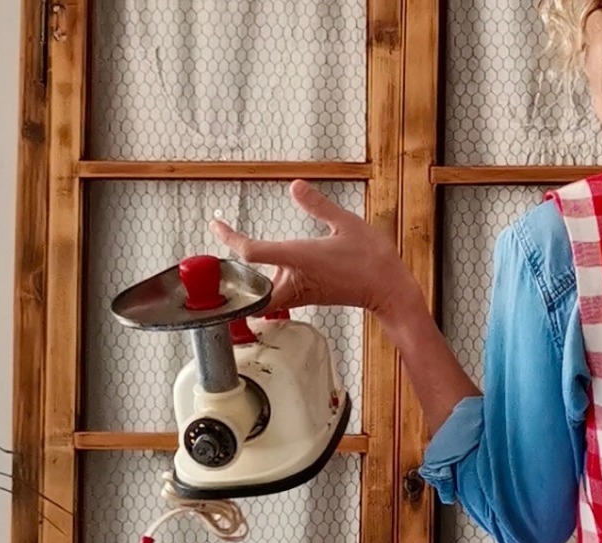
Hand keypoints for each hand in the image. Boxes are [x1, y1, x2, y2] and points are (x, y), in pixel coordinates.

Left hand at [211, 180, 423, 329]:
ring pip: (263, 295)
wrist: (390, 292)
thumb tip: (295, 186)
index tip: (216, 225)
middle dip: (232, 281)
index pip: (252, 252)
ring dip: (247, 285)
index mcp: (300, 257)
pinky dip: (265, 287)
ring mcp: (302, 291)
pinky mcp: (309, 296)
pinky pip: (278, 296)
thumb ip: (319, 205)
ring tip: (231, 265)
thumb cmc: (373, 260)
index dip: (230, 238)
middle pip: (251, 288)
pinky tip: (263, 272)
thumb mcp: (348, 224)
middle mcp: (296, 278)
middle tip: (212, 266)